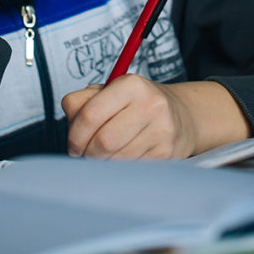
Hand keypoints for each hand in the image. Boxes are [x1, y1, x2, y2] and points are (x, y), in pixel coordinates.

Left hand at [62, 77, 250, 159]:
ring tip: (107, 154)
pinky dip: (121, 168)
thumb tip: (71, 128)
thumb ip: (82, 103)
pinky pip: (132, 169)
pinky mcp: (168, 153)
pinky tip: (125, 157)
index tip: (73, 145)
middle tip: (87, 153)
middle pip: (102, 142)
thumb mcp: (109, 92)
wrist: (182, 115)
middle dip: (88, 153)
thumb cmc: (136, 104)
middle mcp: (150, 104)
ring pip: (116, 159)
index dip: (74, 135)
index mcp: (131, 84)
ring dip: (104, 162)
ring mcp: (162, 130)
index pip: (89, 115)